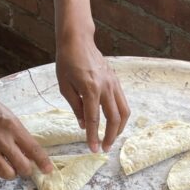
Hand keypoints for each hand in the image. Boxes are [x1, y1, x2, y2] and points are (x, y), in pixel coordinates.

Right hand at [0, 86, 52, 179]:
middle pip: (22, 167)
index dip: (43, 162)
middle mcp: (1, 139)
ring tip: (7, 164)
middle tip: (23, 165)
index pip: (33, 149)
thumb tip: (31, 154)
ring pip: (7, 174)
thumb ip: (20, 134)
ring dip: (11, 172)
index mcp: (12, 127)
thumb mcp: (9, 116)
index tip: (48, 170)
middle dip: (26, 169)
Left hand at [55, 32, 129, 151]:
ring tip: (112, 138)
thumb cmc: (67, 62)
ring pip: (124, 111)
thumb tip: (84, 125)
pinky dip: (121, 116)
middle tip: (105, 148)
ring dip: (119, 128)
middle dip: (111, 136)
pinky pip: (123, 102)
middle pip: (114, 118)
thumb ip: (76, 107)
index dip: (93, 136)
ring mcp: (113, 83)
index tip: (93, 150)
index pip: (93, 119)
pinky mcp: (116, 81)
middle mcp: (105, 87)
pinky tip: (114, 123)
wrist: (78, 40)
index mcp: (90, 89)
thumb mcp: (65, 87)